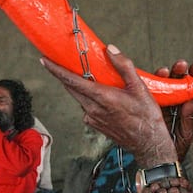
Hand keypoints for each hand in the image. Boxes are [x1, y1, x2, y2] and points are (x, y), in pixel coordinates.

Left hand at [41, 44, 177, 167]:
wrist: (148, 143)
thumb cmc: (146, 117)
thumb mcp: (139, 87)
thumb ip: (124, 66)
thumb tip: (111, 49)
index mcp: (102, 97)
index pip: (72, 80)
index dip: (56, 69)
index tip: (44, 60)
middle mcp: (92, 109)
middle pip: (71, 88)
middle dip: (64, 75)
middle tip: (61, 62)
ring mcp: (92, 118)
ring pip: (79, 97)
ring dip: (80, 86)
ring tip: (90, 78)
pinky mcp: (94, 124)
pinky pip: (86, 107)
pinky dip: (89, 98)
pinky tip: (102, 96)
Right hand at [154, 60, 192, 159]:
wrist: (156, 162)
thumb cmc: (173, 150)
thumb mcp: (185, 134)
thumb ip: (189, 116)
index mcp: (181, 110)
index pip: (188, 91)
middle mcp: (170, 106)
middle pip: (175, 85)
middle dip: (180, 72)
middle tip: (184, 64)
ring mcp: (157, 106)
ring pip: (162, 86)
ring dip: (168, 74)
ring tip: (174, 67)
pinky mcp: (145, 108)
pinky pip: (148, 93)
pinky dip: (153, 83)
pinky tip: (159, 74)